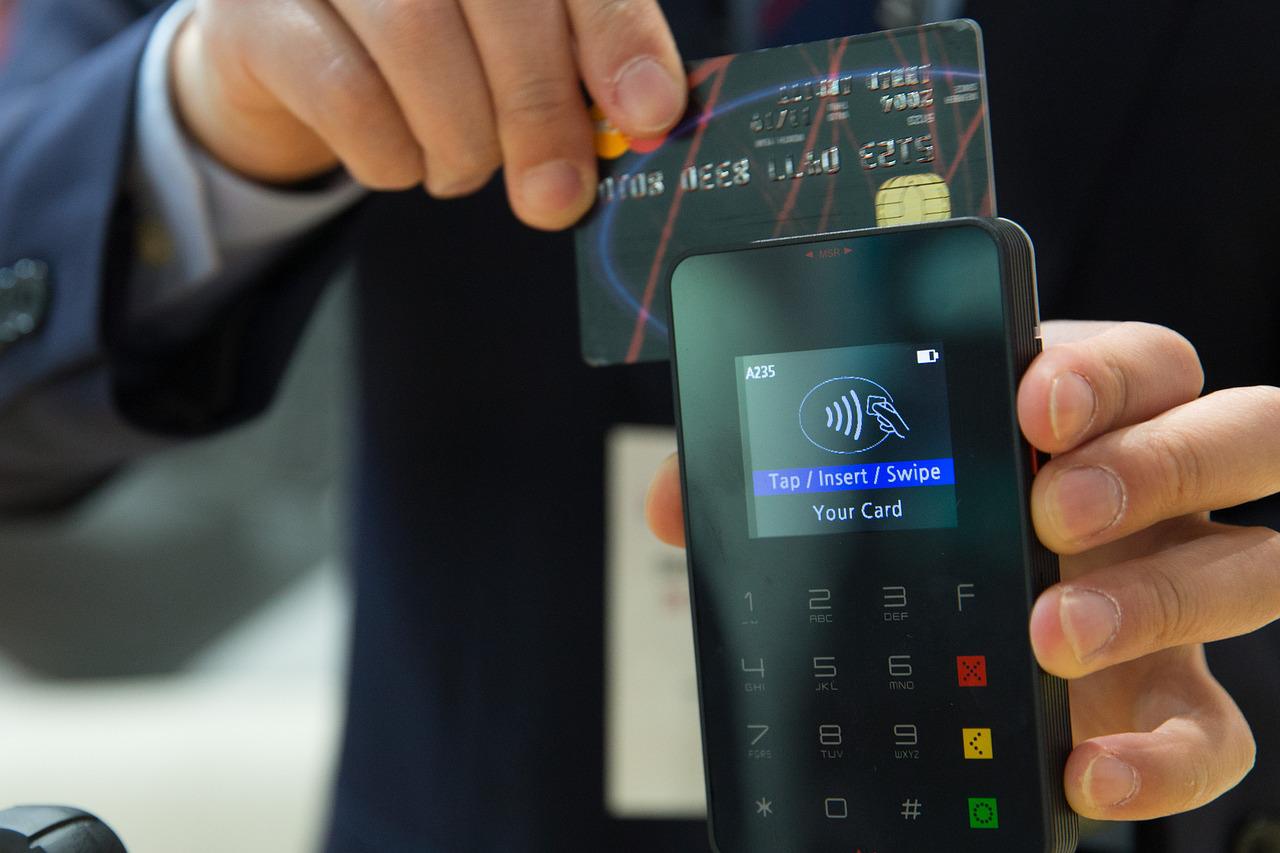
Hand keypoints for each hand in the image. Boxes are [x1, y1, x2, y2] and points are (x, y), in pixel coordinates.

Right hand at [170, 0, 686, 229]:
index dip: (615, 34)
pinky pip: (346, 94)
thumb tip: (645, 118)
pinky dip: (392, 155)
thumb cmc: (429, 41)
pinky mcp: (251, 10)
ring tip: (464, 169)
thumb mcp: (512, 41)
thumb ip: (576, 62)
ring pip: (418, 43)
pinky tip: (403, 163)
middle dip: (541, 113)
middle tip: (556, 195)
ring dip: (461, 141)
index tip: (649, 115)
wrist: (291, 47)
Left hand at [645, 320, 1279, 820]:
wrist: (942, 657)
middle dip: (1153, 463)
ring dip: (1159, 597)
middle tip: (1048, 509)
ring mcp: (1173, 591)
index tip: (1030, 401)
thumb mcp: (846, 493)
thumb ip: (766, 477)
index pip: (1139, 359)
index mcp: (1077, 417)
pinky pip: (1218, 730)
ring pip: (1253, 569)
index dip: (1104, 371)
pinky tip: (1084, 770)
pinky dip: (1166, 758)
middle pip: (1238, 433)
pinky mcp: (1170, 702)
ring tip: (1049, 633)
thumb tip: (672, 501)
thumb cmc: (906, 538)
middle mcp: (1151, 492)